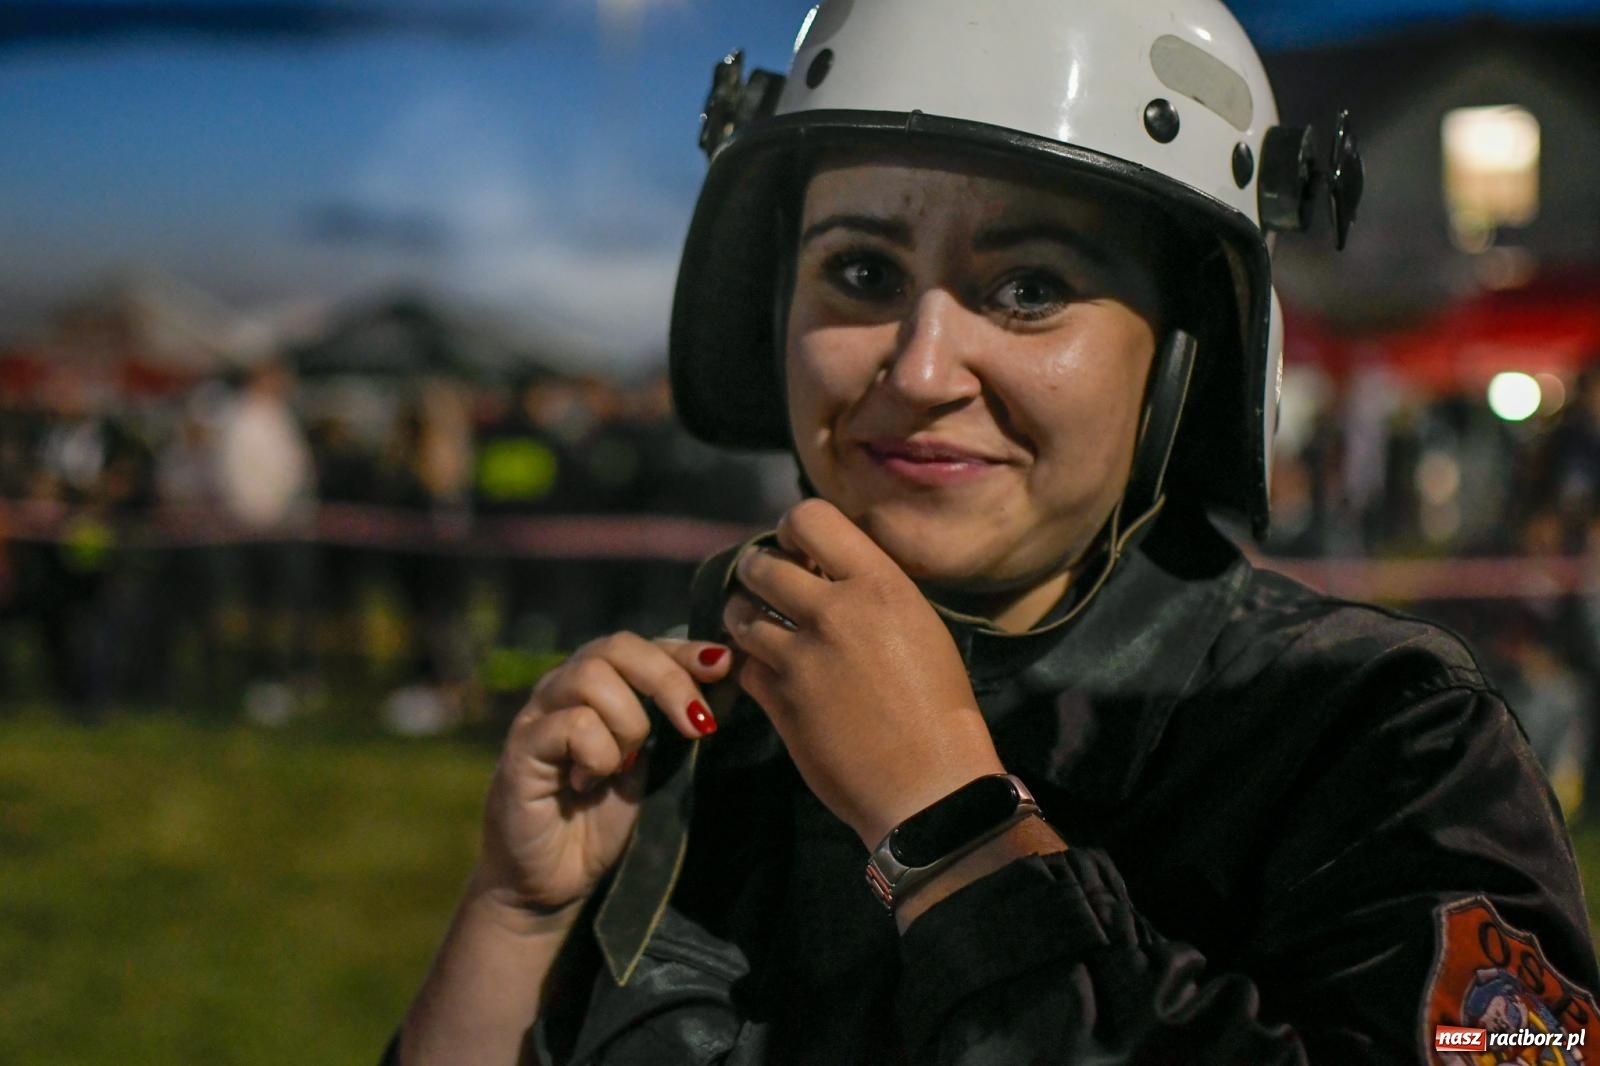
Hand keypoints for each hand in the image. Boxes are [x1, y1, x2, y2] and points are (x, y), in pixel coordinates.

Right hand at [476, 633, 731, 916]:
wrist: (551, 881)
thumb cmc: (602, 820)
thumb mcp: (652, 763)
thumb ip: (672, 721)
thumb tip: (721, 676)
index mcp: (597, 685)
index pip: (642, 645)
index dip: (685, 650)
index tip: (725, 666)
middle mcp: (563, 688)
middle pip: (617, 646)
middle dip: (669, 681)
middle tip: (698, 728)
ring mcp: (538, 714)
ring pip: (593, 678)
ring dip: (628, 725)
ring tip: (622, 766)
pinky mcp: (521, 748)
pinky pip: (572, 725)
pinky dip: (598, 755)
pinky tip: (588, 783)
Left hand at [724, 499, 1004, 847]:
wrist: (931, 787)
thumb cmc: (940, 709)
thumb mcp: (919, 626)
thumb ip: (870, 592)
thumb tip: (827, 569)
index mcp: (879, 585)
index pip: (810, 517)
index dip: (793, 529)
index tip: (798, 550)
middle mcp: (835, 612)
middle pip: (761, 564)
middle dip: (758, 571)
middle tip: (768, 587)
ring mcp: (801, 658)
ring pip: (740, 614)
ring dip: (746, 617)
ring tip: (761, 627)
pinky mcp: (779, 701)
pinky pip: (745, 665)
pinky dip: (753, 666)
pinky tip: (774, 674)